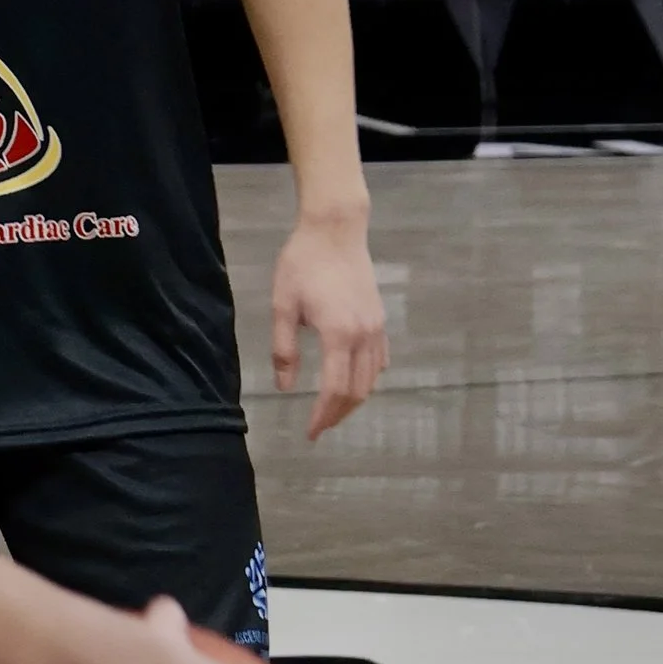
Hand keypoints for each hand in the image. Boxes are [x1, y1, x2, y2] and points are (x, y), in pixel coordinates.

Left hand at [272, 211, 387, 440]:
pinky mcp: (380, 319)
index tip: (310, 433)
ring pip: (372, 379)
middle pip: (357, 391)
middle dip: (338, 414)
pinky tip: (355, 381)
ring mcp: (376, 328)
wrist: (334, 230)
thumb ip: (284, 350)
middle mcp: (364, 336)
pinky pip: (379, 360)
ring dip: (354, 400)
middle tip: (319, 427)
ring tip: (333, 410)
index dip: (322, 415)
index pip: (333, 390)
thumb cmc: (302, 263)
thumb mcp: (283, 306)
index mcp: (338, 336)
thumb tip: (285, 388)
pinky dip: (368, 378)